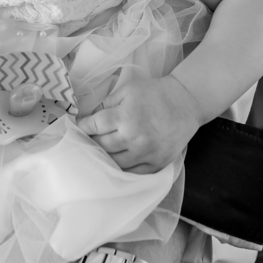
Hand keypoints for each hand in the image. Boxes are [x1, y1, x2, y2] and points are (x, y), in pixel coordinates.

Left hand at [76, 75, 204, 173]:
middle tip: (84, 141)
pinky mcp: (157, 164)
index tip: (76, 128)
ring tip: (97, 154)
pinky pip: (133, 174)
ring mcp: (146, 153)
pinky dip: (121, 170)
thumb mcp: (129, 89)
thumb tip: (91, 116)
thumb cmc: (155, 93)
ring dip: (103, 158)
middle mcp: (134, 137)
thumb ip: (108, 102)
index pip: (94, 126)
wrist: (186, 102)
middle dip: (90, 142)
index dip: (82, 127)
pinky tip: (114, 165)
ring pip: (114, 163)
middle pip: (102, 146)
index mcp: (125, 116)